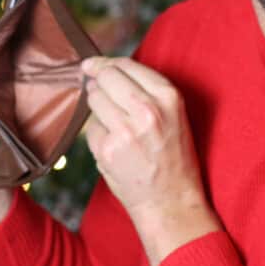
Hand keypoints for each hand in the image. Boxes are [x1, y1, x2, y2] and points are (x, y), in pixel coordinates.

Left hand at [83, 56, 221, 265]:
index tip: (92, 65)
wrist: (171, 202)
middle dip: (98, 81)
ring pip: (94, 99)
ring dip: (97, 107)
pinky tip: (114, 146)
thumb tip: (102, 68)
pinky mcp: (108, 150)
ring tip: (114, 123)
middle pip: (105, 77)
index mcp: (168, 96)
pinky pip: (91, 128)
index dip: (105, 63)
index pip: (125, 64)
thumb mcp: (173, 114)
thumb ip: (145, 89)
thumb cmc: (172, 156)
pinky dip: (98, 134)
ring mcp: (125, 130)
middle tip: (98, 90)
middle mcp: (147, 109)